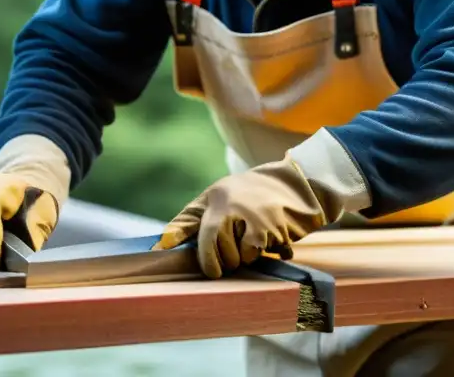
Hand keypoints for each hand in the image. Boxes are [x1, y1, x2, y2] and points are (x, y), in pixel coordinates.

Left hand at [153, 151, 346, 277]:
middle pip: (224, 252)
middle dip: (227, 259)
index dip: (203, 256)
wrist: (291, 184)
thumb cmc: (243, 195)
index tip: (206, 269)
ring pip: (244, 257)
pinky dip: (265, 252)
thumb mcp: (213, 200)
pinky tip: (269, 237)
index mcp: (218, 200)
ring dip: (246, 256)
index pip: (204, 233)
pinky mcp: (277, 229)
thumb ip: (189, 221)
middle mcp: (237, 207)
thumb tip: (163, 244)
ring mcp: (258, 218)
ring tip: (252, 237)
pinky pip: (262, 254)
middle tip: (234, 249)